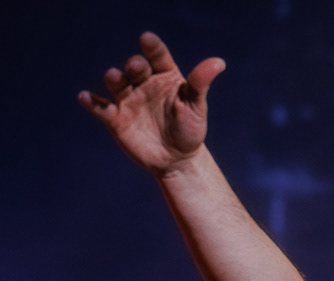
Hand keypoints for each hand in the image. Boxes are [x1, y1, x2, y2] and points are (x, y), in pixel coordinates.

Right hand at [80, 33, 225, 174]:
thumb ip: (201, 83)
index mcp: (165, 77)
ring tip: (115, 77)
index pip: (158, 57)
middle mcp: (144, 84)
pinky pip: (100, 107)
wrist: (177, 159)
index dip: (152, 47)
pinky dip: (91, 102)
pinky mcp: (115, 118)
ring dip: (114, 78)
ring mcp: (128, 99)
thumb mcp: (197, 107)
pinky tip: (86, 97)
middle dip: (135, 65)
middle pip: (136, 68)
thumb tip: (219, 62)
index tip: (147, 39)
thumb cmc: (190, 129)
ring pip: (117, 83)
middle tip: (137, 66)